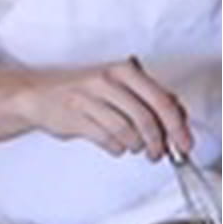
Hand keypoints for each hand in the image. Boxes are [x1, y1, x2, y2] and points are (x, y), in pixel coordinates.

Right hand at [18, 57, 192, 159]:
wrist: (38, 94)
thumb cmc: (82, 90)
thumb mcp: (117, 84)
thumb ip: (147, 96)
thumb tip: (178, 116)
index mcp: (124, 70)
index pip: (162, 100)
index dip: (177, 126)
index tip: (184, 143)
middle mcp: (107, 81)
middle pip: (146, 119)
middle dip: (158, 142)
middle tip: (160, 153)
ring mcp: (89, 99)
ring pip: (127, 132)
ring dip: (136, 146)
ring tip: (135, 147)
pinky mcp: (75, 118)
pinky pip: (107, 140)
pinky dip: (116, 148)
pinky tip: (116, 145)